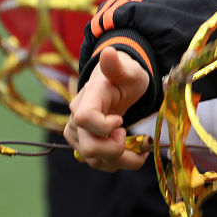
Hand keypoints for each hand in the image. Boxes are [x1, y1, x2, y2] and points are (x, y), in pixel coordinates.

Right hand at [64, 47, 151, 170]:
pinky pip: (97, 163)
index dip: (103, 126)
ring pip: (93, 159)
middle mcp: (76, 118)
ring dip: (120, 161)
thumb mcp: (128, 71)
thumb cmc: (124, 77)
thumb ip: (117, 67)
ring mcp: (78, 134)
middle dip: (115, 150)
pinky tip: (134, 154)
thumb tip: (108, 53)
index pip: (84, 118)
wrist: (117, 86)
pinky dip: (117, 163)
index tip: (121, 122)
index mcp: (88, 97)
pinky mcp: (84, 145)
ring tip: (140, 151)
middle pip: (88, 146)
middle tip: (130, 136)